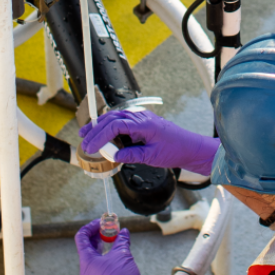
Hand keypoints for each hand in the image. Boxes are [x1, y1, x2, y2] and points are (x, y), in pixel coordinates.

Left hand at [74, 220, 150, 274]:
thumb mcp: (122, 253)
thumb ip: (121, 240)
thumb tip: (123, 231)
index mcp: (86, 260)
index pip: (82, 237)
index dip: (90, 227)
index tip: (101, 222)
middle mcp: (86, 268)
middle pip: (86, 245)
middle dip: (96, 234)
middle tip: (107, 227)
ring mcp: (92, 274)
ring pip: (92, 253)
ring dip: (101, 242)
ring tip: (111, 235)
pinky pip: (97, 261)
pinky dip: (103, 252)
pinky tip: (113, 247)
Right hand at [79, 109, 218, 177]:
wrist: (190, 147)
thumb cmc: (175, 150)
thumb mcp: (152, 157)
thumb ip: (132, 155)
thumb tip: (114, 156)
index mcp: (144, 124)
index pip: (115, 126)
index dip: (100, 136)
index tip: (91, 146)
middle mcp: (141, 117)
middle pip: (111, 118)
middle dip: (95, 129)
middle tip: (83, 140)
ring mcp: (141, 118)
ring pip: (115, 117)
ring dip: (100, 126)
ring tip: (87, 135)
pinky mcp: (141, 123)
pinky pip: (121, 121)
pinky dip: (109, 127)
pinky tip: (102, 134)